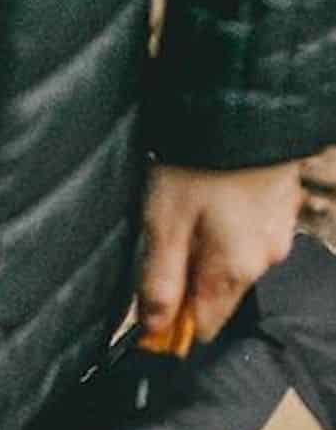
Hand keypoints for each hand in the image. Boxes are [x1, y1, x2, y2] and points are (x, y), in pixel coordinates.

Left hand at [139, 161, 303, 345]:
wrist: (247, 99)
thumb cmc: (201, 160)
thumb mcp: (164, 225)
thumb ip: (159, 283)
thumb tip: (152, 330)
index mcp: (234, 272)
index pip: (203, 329)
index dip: (173, 324)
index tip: (150, 304)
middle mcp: (264, 259)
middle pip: (216, 297)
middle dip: (187, 281)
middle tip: (164, 240)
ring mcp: (277, 232)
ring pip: (231, 264)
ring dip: (206, 251)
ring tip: (188, 210)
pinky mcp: (280, 206)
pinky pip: (247, 234)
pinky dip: (225, 227)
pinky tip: (211, 197)